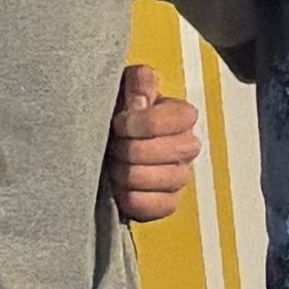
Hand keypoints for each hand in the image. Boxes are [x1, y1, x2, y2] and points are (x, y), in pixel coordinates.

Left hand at [104, 64, 199, 227]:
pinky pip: (158, 206)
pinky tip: (118, 188)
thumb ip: (138, 82)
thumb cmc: (115, 115)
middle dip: (130, 149)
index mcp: (181, 116)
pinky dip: (132, 199)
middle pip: (166, 152)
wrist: (102, 145)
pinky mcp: (168, 203)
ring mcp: (180, 177)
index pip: (176, 119)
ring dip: (128, 174)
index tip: (118, 122)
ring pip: (162, 180)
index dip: (141, 123)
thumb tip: (141, 100)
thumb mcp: (123, 87)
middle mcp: (187, 147)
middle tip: (112, 146)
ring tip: (113, 165)